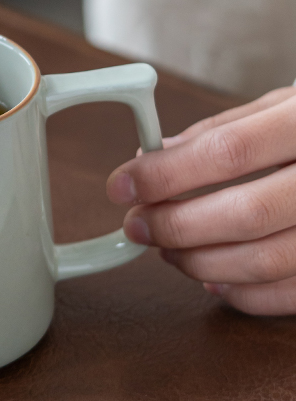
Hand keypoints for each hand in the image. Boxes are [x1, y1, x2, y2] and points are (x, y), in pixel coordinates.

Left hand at [107, 86, 295, 314]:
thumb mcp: (290, 104)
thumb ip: (227, 129)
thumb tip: (156, 154)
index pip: (228, 150)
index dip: (166, 173)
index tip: (122, 185)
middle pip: (246, 213)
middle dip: (176, 226)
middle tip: (137, 225)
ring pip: (269, 261)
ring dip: (202, 263)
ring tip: (167, 251)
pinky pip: (295, 296)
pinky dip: (245, 295)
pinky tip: (213, 280)